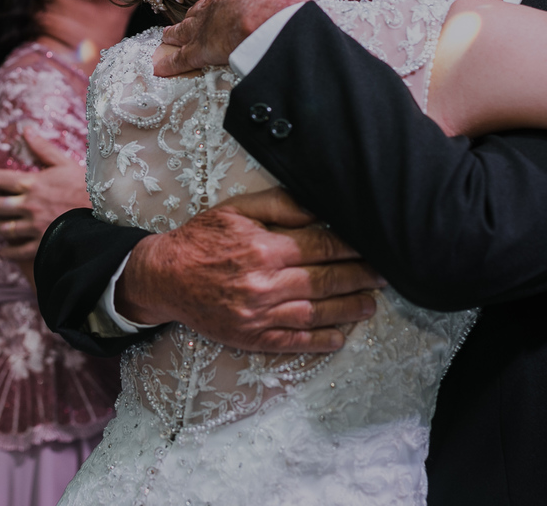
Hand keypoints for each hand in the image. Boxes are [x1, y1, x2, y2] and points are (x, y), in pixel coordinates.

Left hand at [0, 128, 88, 260]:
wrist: (104, 213)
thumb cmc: (86, 187)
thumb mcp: (65, 163)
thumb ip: (43, 148)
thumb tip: (27, 130)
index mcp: (32, 183)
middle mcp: (28, 205)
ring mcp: (33, 226)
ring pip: (3, 228)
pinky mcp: (42, 244)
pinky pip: (18, 250)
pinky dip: (7, 252)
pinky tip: (2, 251)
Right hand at [117, 188, 385, 352]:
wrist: (164, 276)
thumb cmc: (201, 239)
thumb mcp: (236, 209)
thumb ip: (279, 205)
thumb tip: (319, 209)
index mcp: (263, 247)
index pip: (321, 246)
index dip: (351, 247)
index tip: (371, 247)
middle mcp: (264, 283)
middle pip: (325, 280)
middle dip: (359, 277)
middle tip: (382, 276)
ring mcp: (259, 314)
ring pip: (315, 313)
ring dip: (348, 309)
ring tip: (370, 305)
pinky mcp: (251, 337)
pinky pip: (293, 342)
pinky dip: (320, 341)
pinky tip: (340, 338)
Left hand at [155, 0, 308, 76]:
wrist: (267, 16)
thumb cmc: (279, 1)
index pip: (220, 0)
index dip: (215, 6)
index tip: (211, 8)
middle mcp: (214, 8)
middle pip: (197, 14)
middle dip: (189, 19)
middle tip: (182, 23)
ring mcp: (203, 29)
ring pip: (183, 31)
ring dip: (173, 35)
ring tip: (165, 38)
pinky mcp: (199, 50)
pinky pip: (180, 59)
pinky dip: (169, 64)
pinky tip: (158, 69)